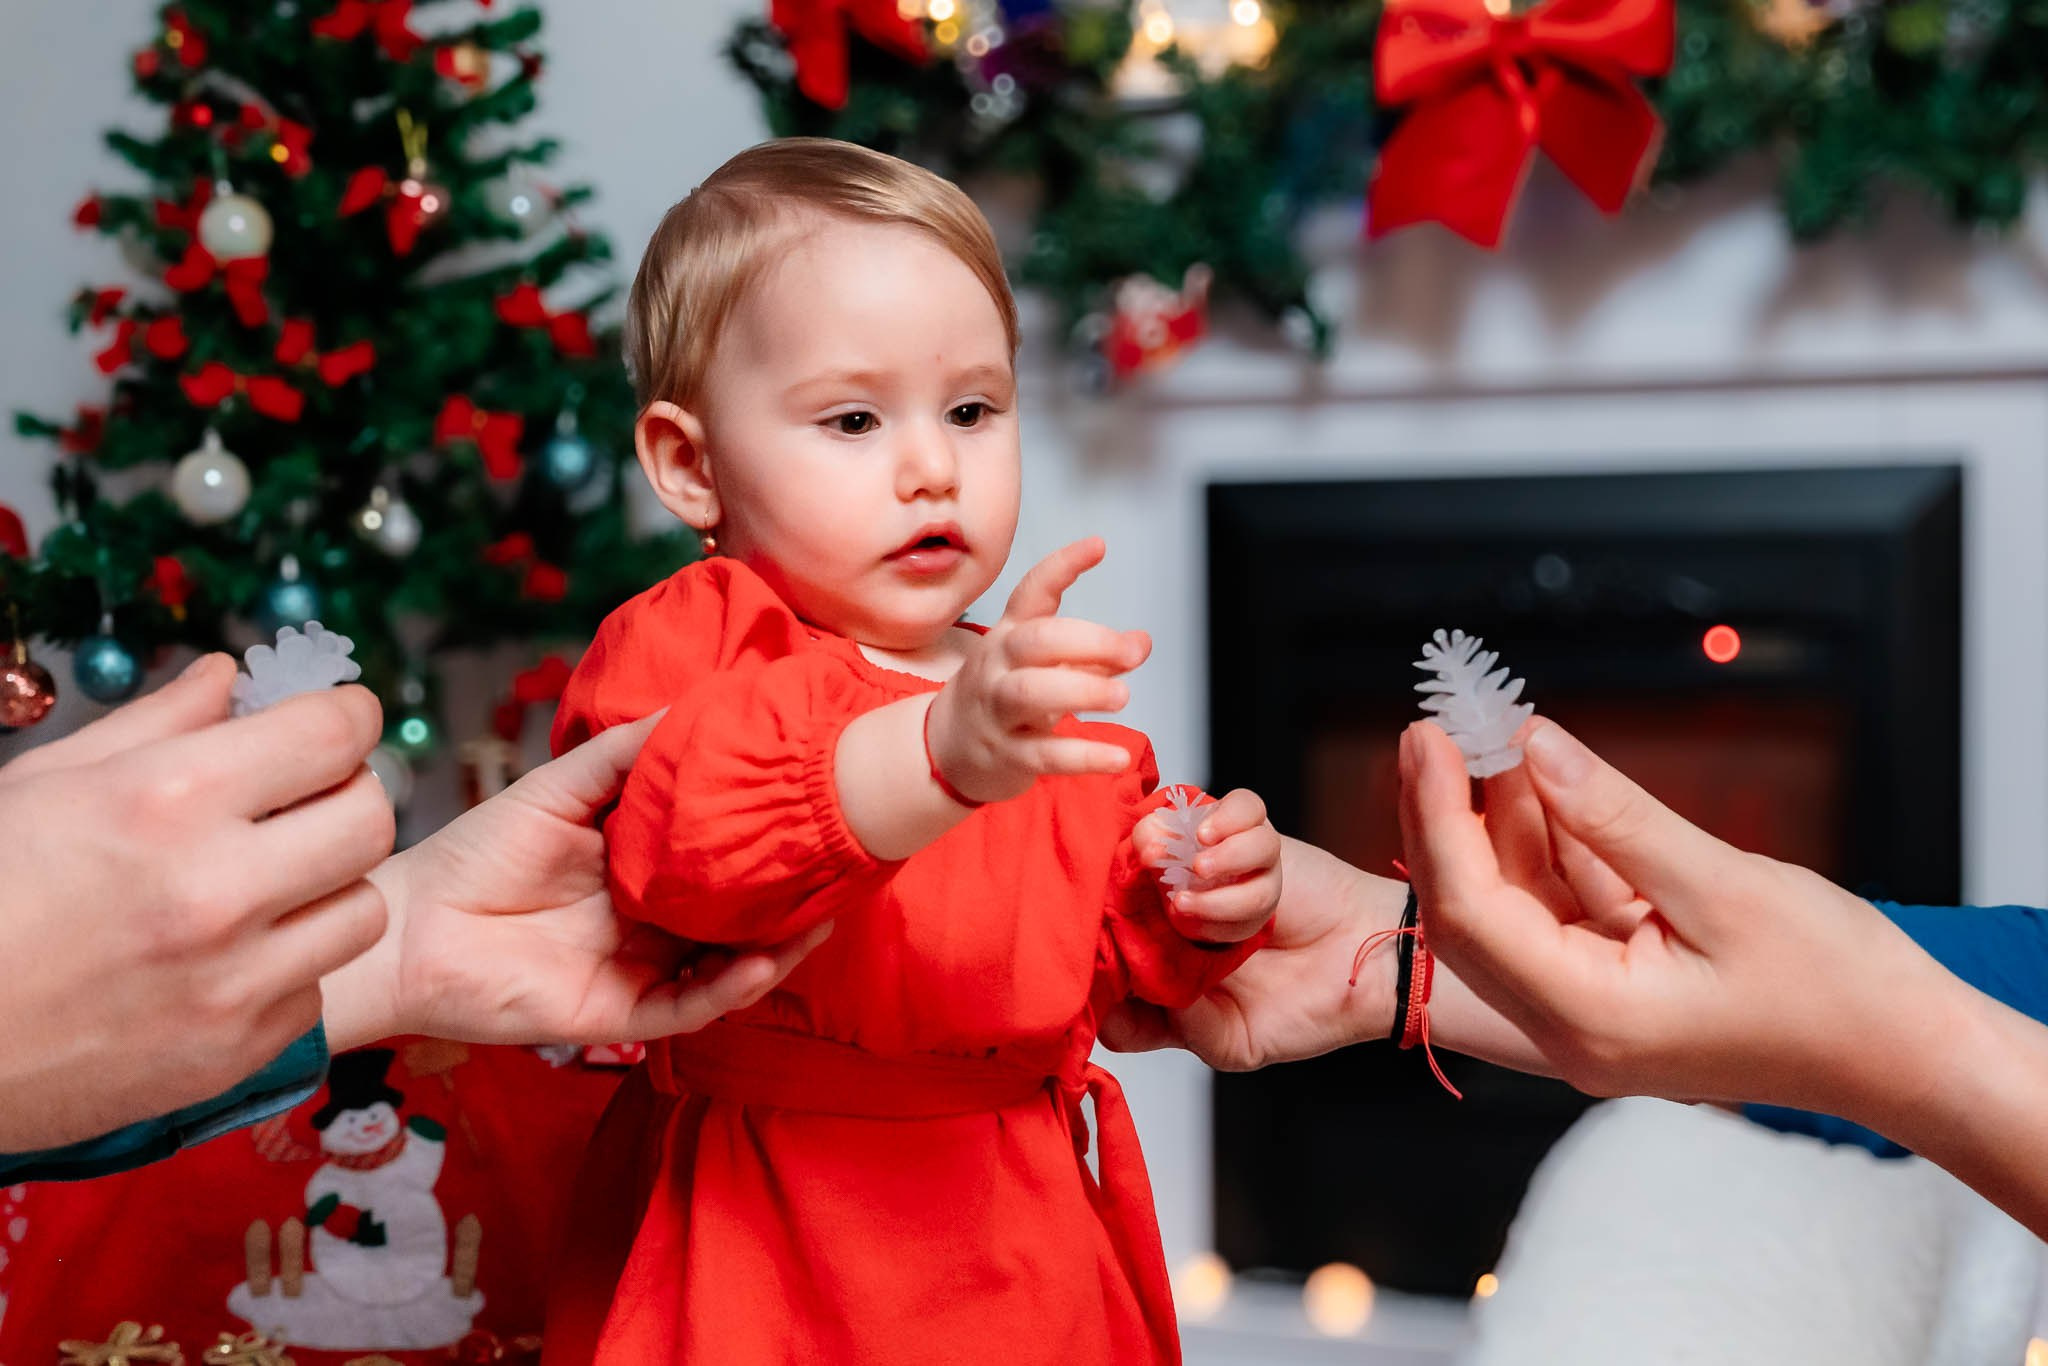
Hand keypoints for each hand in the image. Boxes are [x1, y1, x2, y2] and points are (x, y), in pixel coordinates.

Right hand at [0, 654, 390, 1150]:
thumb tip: (230, 677)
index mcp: (166, 801)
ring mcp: (233, 981)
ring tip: (271, 883)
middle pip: (372, 818)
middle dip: (349, 794)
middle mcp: (216, 890)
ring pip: (364, 908)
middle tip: (311, 798)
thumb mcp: (43, 784)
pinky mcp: (237, 1051)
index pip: (332, 735)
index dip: (348, 716)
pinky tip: (229, 957)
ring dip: (330, 885)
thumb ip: (156, 724)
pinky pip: (315, 988)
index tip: (341, 718)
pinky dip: (288, 965)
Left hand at [325, 712, 828, 1051]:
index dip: (769, 838)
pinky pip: (688, 1007)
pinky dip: (729, 989)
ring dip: (778, 949)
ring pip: (729, 966)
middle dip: (793, 898)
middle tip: (842, 869)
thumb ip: (624, 755)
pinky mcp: (620, 1015)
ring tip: (819, 920)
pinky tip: (761, 965)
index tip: (817, 808)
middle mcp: (654, 919)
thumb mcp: (560, 787)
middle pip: (741, 915)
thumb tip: (691, 707)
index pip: (723, 855)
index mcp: (643, 865)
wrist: (410, 928)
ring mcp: (642, 969)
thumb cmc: (478, 851)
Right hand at [925, 537, 1149, 804]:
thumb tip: (1141, 642)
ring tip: (1121, 697)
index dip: (1062, 567)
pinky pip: (1044, 754)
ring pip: (1031, 692)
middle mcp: (998, 666)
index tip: (1098, 545)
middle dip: (1087, 641)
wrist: (946, 747)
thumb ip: (1093, 654)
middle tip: (1130, 653)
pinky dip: (1084, 756)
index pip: (1031, 592)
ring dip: (1081, 690)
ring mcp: (998, 711)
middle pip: (1035, 641)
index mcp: (1009, 634)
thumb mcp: (1042, 666)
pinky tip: (1117, 758)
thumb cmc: (1004, 696)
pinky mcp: (1007, 755)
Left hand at [1101, 836, 1404, 1068]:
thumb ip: (1168, 1029)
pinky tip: (1219, 840)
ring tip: (1206, 882)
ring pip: (1188, 833)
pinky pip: (1237, 809)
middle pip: (1142, 856)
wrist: (1372, 979)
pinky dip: (1228, 820)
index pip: (1118, 915)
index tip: (1110, 913)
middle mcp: (1188, 901)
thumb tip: (1107, 1014)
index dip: (1108, 907)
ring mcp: (1224, 866)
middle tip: (1150, 866)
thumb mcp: (1228, 1043)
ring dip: (1201, 860)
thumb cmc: (1304, 1012)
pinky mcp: (1262, 839)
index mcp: (1169, 947)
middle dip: (1143, 858)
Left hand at [1132, 787, 1281, 944]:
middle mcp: (1261, 849)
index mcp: (1242, 817)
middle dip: (1230, 857)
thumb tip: (1153, 851)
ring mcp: (1263, 885)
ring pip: (1260, 896)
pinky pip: (1240, 927)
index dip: (1229, 819)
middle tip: (1197, 867)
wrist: (1187, 885)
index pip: (1248, 807)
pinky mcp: (1254, 919)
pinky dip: (1209, 926)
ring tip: (1181, 901)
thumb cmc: (1180, 848)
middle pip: (1265, 846)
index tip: (1201, 834)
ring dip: (1218, 902)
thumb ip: (1150, 835)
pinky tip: (1186, 918)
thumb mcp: (1159, 833)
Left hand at [1399, 717, 1941, 1113]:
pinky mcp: (1613, 990)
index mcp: (1590, 1019)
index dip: (1438, 819)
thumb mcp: (1725, 885)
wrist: (1903, 1050)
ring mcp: (1590, 1014)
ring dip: (1497, 825)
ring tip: (1488, 738)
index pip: (1471, 913)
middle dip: (1446, 819)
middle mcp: (1573, 1028)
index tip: (1426, 739)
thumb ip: (1618, 818)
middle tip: (1433, 731)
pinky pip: (1558, 912)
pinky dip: (1547, 848)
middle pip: (1471, 916)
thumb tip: (1535, 745)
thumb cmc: (1836, 985)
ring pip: (1511, 909)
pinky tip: (1539, 783)